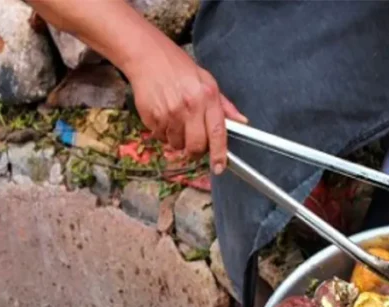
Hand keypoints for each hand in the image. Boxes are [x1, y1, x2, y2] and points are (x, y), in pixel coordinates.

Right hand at [124, 40, 245, 173]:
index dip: (219, 154)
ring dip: (178, 140)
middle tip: (194, 142)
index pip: (218, 133)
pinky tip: (164, 115)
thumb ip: (224, 106)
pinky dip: (163, 132)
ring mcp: (170, 113)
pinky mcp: (153, 117)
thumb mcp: (207, 81)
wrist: (147, 56)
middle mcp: (190, 106)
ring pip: (177, 145)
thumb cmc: (179, 68)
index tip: (220, 167)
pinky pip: (161, 137)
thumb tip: (242, 122)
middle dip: (196, 150)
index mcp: (207, 97)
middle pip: (196, 146)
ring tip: (176, 120)